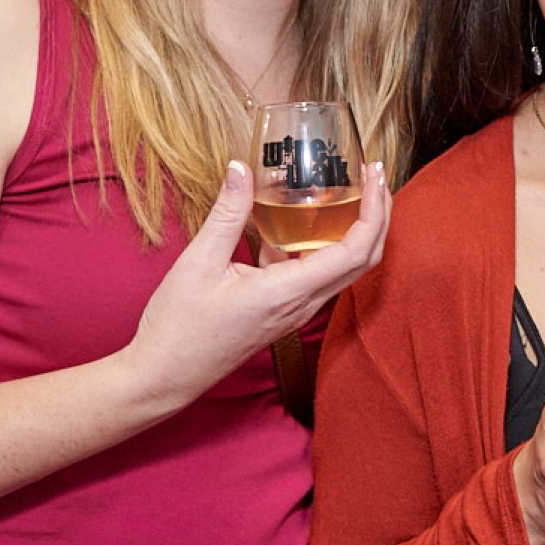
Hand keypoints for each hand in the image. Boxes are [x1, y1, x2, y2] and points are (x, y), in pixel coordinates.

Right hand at [118, 158, 390, 413]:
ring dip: (356, 230)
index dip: (373, 211)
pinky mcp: (284, 312)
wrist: (166, 375)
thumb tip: (241, 169)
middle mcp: (302, 305)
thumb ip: (226, 214)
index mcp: (288, 292)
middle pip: (362, 260)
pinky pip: (317, 276)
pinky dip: (325, 246)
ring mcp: (296, 311)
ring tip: (352, 192)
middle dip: (378, 215)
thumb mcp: (199, 262)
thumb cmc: (179, 327)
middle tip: (374, 176)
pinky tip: (301, 222)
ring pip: (343, 269)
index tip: (373, 176)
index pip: (354, 251)